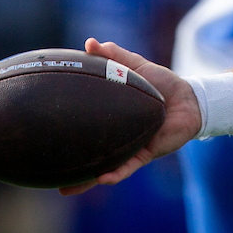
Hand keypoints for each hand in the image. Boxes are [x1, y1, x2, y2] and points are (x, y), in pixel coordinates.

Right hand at [59, 38, 202, 195]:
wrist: (190, 98)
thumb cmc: (161, 83)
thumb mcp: (135, 66)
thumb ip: (114, 55)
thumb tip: (89, 43)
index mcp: (112, 119)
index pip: (84, 128)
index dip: (66, 134)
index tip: (42, 138)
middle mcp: (119, 137)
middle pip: (91, 156)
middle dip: (72, 171)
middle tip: (49, 180)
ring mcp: (132, 147)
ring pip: (107, 168)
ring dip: (88, 180)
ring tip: (68, 190)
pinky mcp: (148, 152)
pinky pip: (129, 166)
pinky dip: (116, 173)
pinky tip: (102, 178)